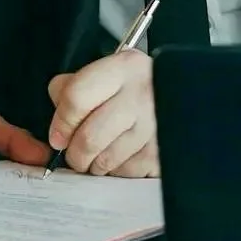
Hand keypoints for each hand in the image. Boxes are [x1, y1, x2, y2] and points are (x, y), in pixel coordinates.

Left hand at [46, 52, 156, 177]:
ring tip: (99, 156)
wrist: (183, 96)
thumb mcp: (104, 75)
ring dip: (95, 165)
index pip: (76, 98)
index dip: (61, 123)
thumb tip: (59, 126)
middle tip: (75, 156)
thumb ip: (72, 89)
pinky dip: (118, 171)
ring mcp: (156, 124)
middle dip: (75, 155)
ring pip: (106, 160)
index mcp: (123, 68)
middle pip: (89, 137)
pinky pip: (127, 172)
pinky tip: (122, 158)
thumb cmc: (134, 88)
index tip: (57, 137)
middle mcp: (142, 93)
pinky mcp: (165, 150)